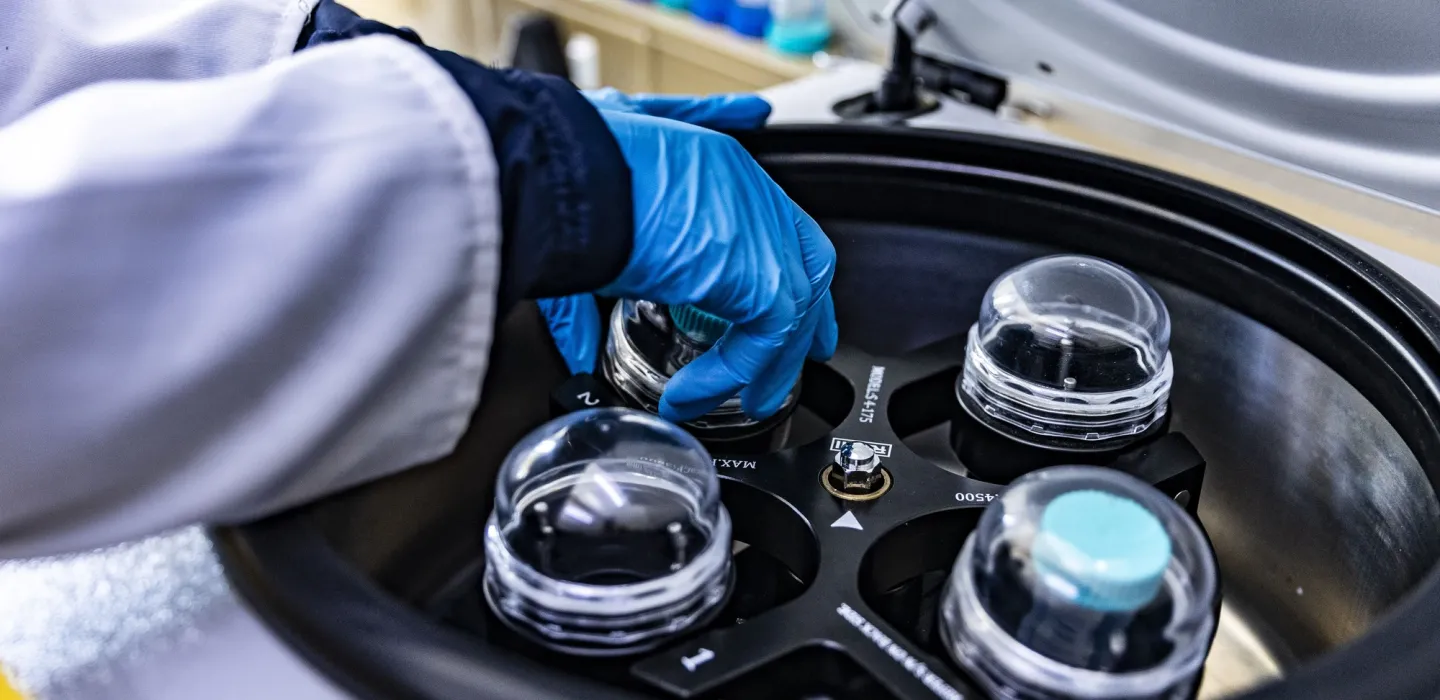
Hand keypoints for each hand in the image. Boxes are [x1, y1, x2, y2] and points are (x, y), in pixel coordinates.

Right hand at [539, 90, 837, 422]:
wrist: (561, 172)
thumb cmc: (558, 174)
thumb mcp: (586, 215)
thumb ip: (599, 274)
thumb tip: (581, 347)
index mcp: (713, 165)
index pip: (769, 219)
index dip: (779, 261)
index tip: (778, 298)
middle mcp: (746, 189)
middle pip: (805, 258)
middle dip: (808, 310)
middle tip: (807, 350)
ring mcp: (762, 228)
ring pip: (793, 306)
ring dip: (771, 358)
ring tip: (752, 399)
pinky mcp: (761, 273)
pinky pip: (766, 340)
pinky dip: (731, 376)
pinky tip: (692, 396)